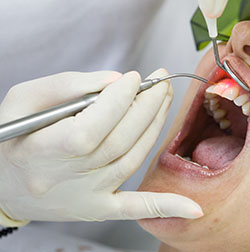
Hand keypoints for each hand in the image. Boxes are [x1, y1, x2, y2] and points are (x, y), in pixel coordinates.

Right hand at [0, 69, 201, 226]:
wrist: (6, 182)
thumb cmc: (13, 136)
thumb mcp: (25, 99)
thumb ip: (69, 86)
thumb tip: (116, 81)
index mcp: (40, 152)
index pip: (89, 130)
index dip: (117, 102)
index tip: (134, 78)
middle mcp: (65, 180)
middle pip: (118, 142)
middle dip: (146, 107)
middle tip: (161, 82)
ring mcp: (86, 197)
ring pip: (131, 160)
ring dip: (154, 127)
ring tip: (165, 99)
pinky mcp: (98, 208)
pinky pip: (135, 210)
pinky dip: (166, 207)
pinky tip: (192, 209)